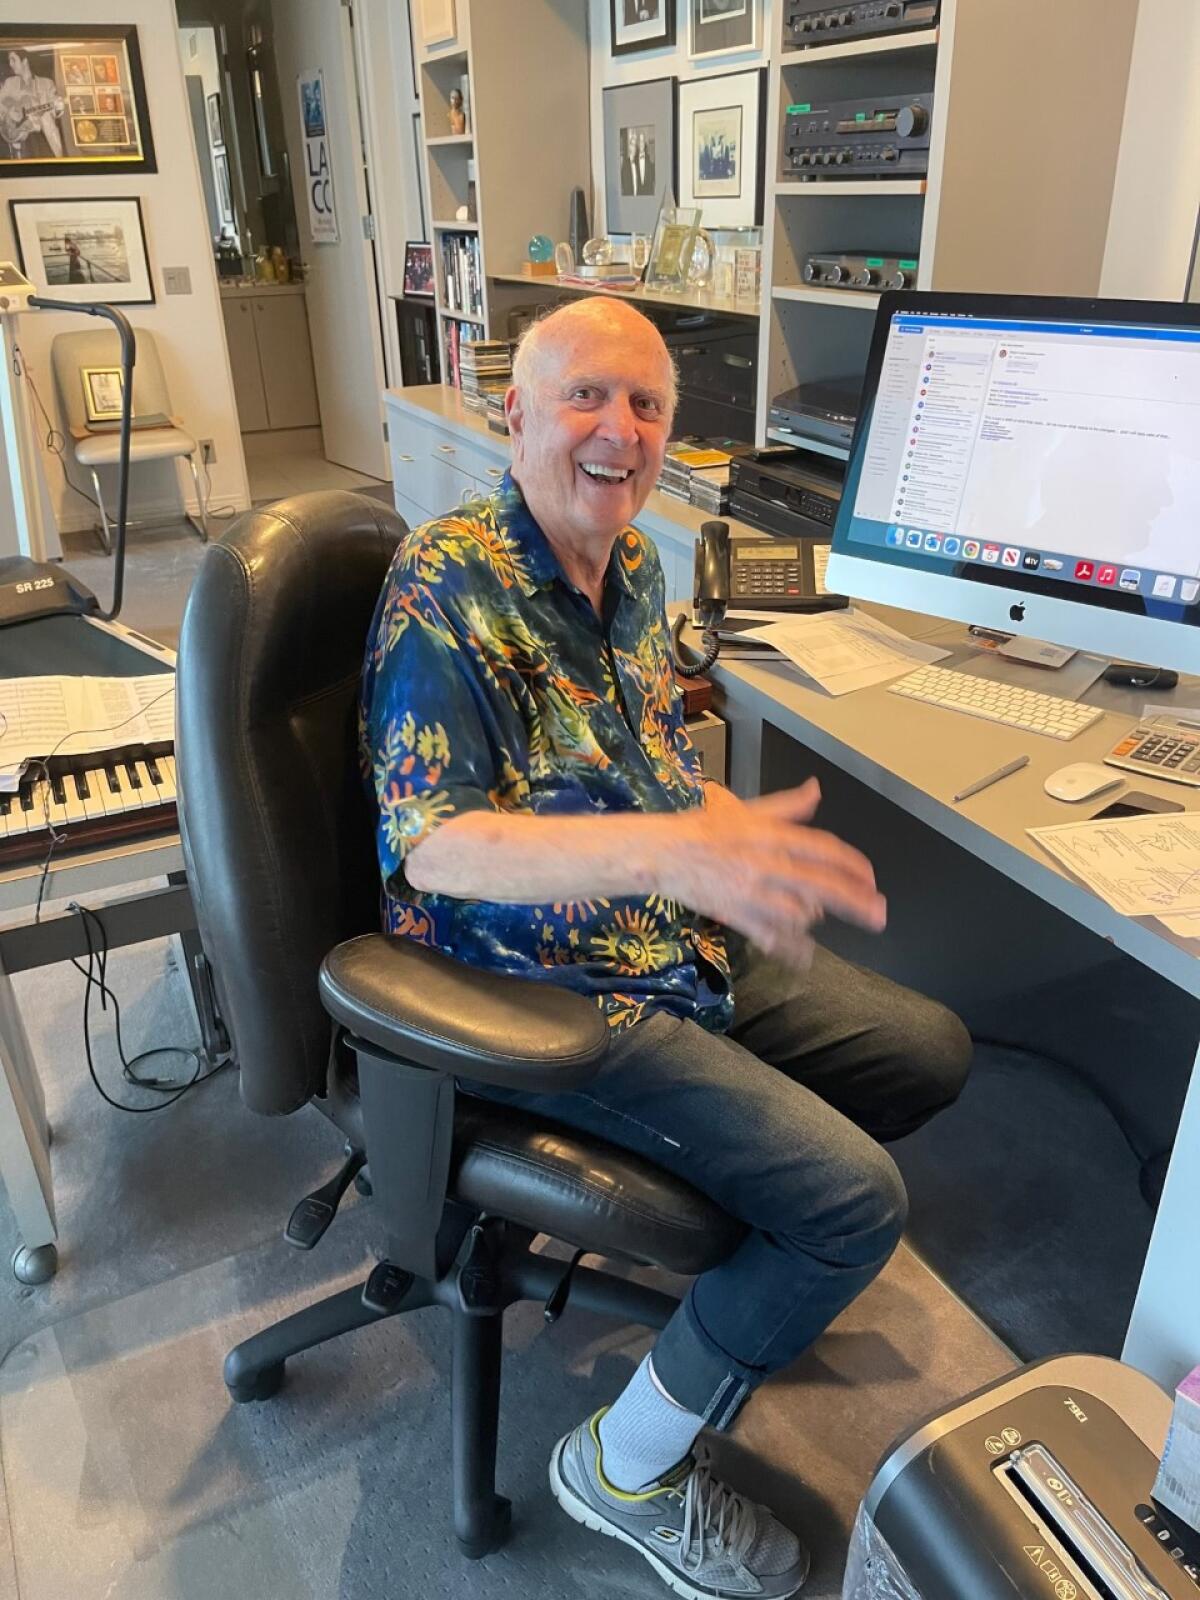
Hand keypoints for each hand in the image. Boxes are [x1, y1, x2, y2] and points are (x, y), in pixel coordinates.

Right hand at [663, 779, 885, 965]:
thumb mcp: (746, 809)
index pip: (824, 850)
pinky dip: (791, 947)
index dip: (853, 865)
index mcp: (772, 834)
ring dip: (815, 918)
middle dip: (856, 901)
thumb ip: (786, 805)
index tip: (871, 878)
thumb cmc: (702, 829)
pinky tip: (804, 955)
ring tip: (820, 922)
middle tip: (880, 914)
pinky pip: (772, 936)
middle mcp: (768, 863)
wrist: (663, 852)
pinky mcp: (737, 915)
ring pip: (800, 912)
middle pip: (823, 884)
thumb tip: (816, 790)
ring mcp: (753, 892)